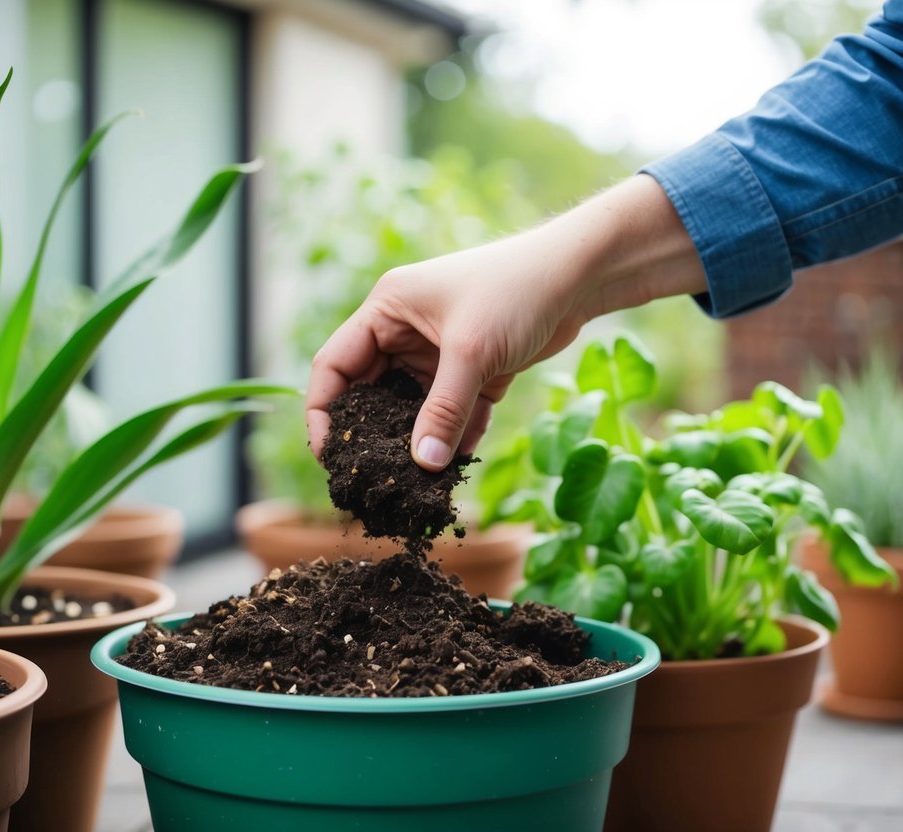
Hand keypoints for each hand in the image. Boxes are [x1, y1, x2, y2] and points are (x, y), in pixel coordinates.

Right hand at [306, 174, 705, 470]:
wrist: (578, 275)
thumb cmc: (515, 291)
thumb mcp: (471, 353)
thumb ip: (443, 411)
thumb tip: (423, 466)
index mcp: (386, 310)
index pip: (334, 365)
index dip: (324, 411)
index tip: (330, 455)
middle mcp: (404, 332)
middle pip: (370, 392)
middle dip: (371, 435)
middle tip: (370, 479)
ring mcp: (439, 353)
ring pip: (413, 409)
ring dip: (416, 442)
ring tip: (413, 485)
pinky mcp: (473, 372)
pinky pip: (452, 414)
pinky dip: (453, 438)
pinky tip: (454, 470)